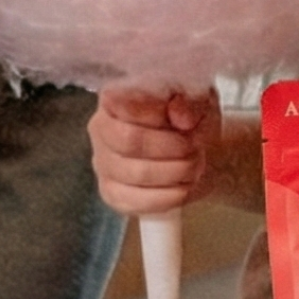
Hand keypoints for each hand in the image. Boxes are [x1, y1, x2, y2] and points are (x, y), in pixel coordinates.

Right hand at [88, 81, 221, 215]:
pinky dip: (168, 197)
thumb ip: (189, 102)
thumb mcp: (197, 100)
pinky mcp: (112, 194)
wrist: (193, 150)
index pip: (122, 103)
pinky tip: (183, 187)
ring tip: (195, 166)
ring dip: (175, 171)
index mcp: (115, 96)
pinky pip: (137, 201)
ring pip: (136, 173)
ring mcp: (103, 163)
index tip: (184, 121)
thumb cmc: (188, 119)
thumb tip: (180, 116)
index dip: (155, 114)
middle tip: (195, 147)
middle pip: (128, 140)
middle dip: (171, 147)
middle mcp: (100, 128)